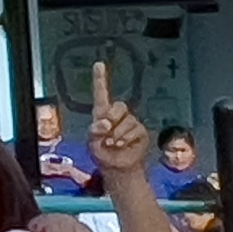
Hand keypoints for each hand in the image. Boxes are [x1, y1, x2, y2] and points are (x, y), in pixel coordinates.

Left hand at [87, 62, 151, 178]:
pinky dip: (126, 138)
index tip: (99, 64)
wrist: (116, 167)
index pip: (101, 93)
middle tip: (106, 131)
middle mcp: (117, 116)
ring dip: (118, 134)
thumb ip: (95, 131)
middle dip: (112, 118)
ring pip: (128, 121)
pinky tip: (121, 145)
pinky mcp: (141, 132)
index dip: (100, 79)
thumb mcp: (92, 142)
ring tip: (112, 143)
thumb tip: (105, 123)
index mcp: (101, 113)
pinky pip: (135, 130)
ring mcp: (131, 123)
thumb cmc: (102, 153)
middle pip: (119, 106)